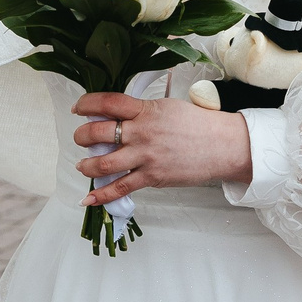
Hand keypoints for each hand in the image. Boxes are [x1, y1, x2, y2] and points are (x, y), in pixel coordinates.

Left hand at [72, 91, 252, 204]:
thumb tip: (120, 116)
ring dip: (86, 165)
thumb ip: (143, 110)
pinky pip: (120, 187)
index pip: (108, 102)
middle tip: (81, 138)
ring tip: (83, 165)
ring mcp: (146, 156)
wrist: (223, 145)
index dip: (86, 104)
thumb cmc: (199, 124)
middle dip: (82, 136)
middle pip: (98, 132)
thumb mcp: (168, 107)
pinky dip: (101, 195)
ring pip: (103, 162)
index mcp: (146, 110)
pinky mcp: (152, 177)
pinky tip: (88, 199)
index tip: (78, 108)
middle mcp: (142, 132)